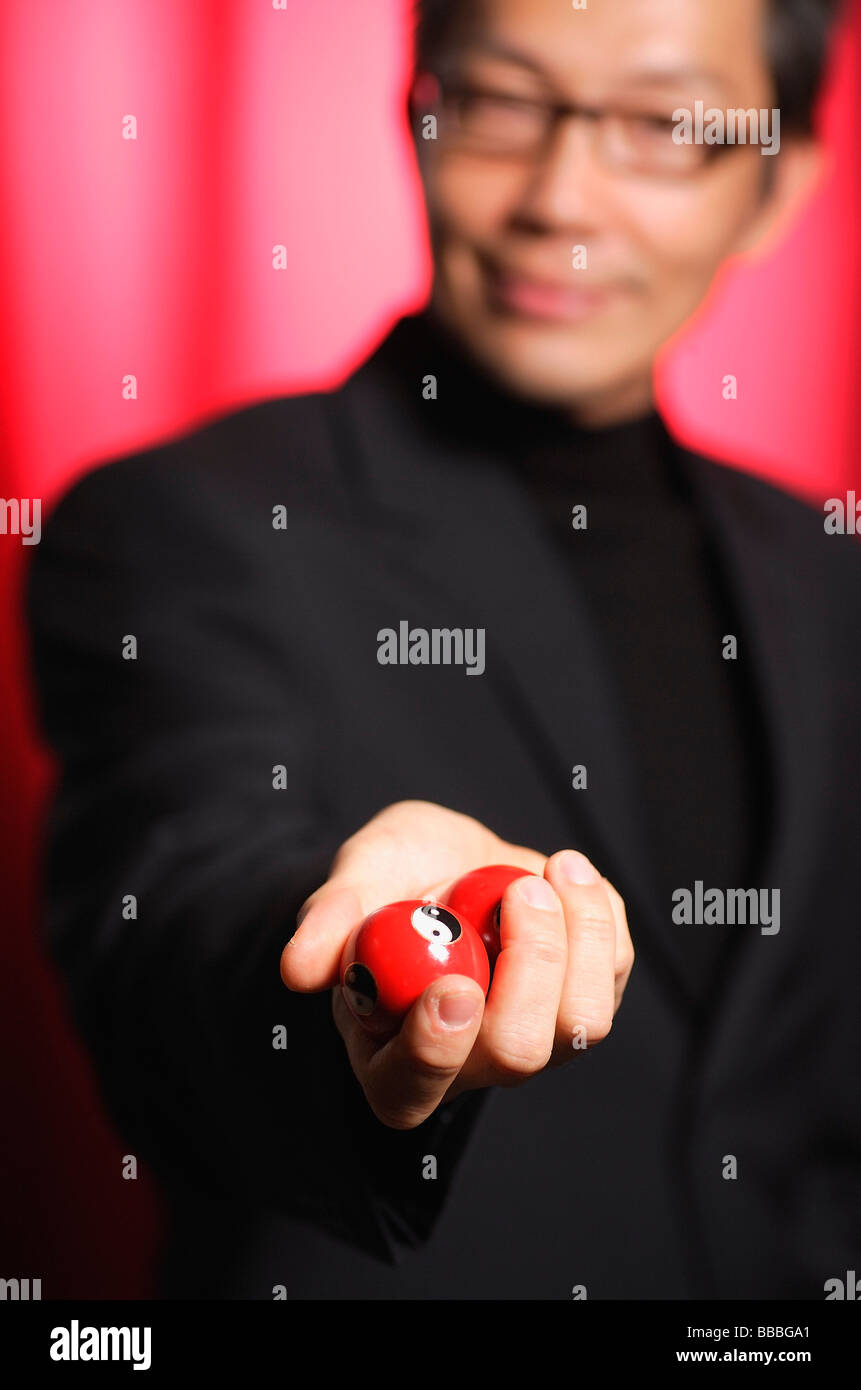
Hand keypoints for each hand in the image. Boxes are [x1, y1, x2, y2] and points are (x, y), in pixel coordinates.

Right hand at [281, 800, 632, 1128]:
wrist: (447, 858)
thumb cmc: (392, 879)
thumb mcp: (355, 880)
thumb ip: (330, 921)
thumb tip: (298, 969)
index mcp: (390, 1052)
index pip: (412, 1088)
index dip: (435, 1050)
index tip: (453, 986)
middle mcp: (469, 1061)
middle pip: (515, 1054)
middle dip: (528, 967)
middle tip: (517, 891)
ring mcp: (536, 1036)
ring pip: (583, 1021)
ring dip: (573, 934)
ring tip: (539, 872)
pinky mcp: (587, 998)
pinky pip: (617, 969)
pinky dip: (597, 909)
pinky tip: (562, 872)